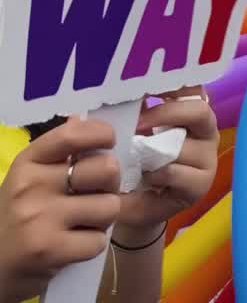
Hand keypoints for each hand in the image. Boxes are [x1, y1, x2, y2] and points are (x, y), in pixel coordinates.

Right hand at [0, 118, 121, 301]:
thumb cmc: (16, 219)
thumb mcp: (28, 180)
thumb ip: (57, 154)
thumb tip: (81, 118)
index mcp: (28, 162)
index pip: (73, 134)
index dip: (101, 134)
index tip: (108, 143)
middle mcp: (31, 185)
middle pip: (106, 169)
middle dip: (110, 186)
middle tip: (93, 197)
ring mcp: (39, 218)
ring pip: (109, 207)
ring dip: (102, 220)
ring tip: (80, 225)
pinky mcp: (49, 249)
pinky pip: (99, 241)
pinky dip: (91, 247)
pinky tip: (70, 247)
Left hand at [115, 87, 217, 237]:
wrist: (124, 203)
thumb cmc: (123, 159)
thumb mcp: (117, 130)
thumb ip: (114, 108)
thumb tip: (99, 85)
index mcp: (187, 110)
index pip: (193, 86)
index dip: (175, 81)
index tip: (149, 81)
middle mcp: (204, 131)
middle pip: (199, 111)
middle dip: (166, 114)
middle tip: (136, 122)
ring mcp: (206, 158)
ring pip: (186, 146)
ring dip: (154, 150)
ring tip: (133, 156)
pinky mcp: (199, 185)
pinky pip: (177, 173)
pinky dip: (156, 174)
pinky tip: (144, 177)